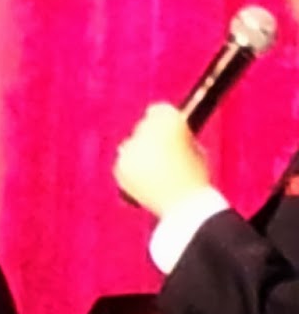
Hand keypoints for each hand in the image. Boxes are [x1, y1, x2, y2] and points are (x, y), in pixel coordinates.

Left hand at [114, 103, 211, 217]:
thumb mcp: (194, 147)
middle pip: (143, 126)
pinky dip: (129, 168)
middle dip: (150, 137)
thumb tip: (166, 135)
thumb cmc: (195, 177)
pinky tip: (140, 178)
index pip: (159, 110)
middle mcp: (146, 128)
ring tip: (152, 169)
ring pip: (131, 144)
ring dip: (138, 152)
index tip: (166, 129)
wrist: (182, 203)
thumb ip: (178, 136)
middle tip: (160, 153)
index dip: (164, 121)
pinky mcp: (120, 165)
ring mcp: (130, 148)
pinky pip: (123, 162)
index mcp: (170, 119)